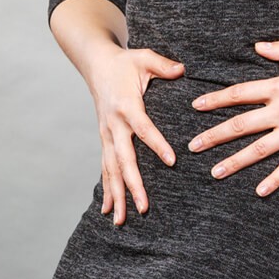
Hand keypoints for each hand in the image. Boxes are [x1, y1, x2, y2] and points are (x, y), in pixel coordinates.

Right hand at [88, 46, 184, 224]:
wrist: (96, 65)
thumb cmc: (124, 62)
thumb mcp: (144, 58)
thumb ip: (164, 65)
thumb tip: (182, 70)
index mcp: (126, 105)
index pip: (143, 128)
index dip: (157, 144)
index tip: (171, 161)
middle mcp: (114, 125)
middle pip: (123, 159)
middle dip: (133, 185)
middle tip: (144, 207)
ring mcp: (106, 135)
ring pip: (111, 170)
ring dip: (116, 196)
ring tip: (120, 220)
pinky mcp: (104, 140)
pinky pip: (105, 168)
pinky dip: (107, 190)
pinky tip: (108, 210)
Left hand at [187, 40, 278, 196]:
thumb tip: (258, 46)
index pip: (239, 94)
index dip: (215, 100)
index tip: (196, 106)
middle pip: (240, 125)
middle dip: (213, 136)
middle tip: (192, 146)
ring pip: (257, 149)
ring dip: (234, 162)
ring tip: (214, 172)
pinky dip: (274, 179)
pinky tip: (259, 191)